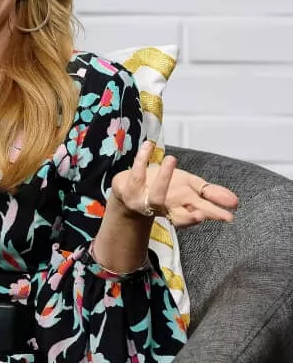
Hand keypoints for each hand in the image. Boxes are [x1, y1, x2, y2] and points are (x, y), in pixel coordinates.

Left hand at [111, 140, 239, 228]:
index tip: (223, 217)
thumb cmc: (164, 189)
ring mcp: (146, 200)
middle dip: (193, 216)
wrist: (128, 192)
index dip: (206, 217)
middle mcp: (164, 207)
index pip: (194, 216)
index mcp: (180, 208)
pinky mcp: (131, 188)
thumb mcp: (189, 189)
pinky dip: (142, 158)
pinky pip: (136, 173)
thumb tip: (234, 200)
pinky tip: (148, 145)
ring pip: (157, 194)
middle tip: (205, 214)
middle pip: (181, 215)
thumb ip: (210, 193)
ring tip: (172, 158)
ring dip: (164, 177)